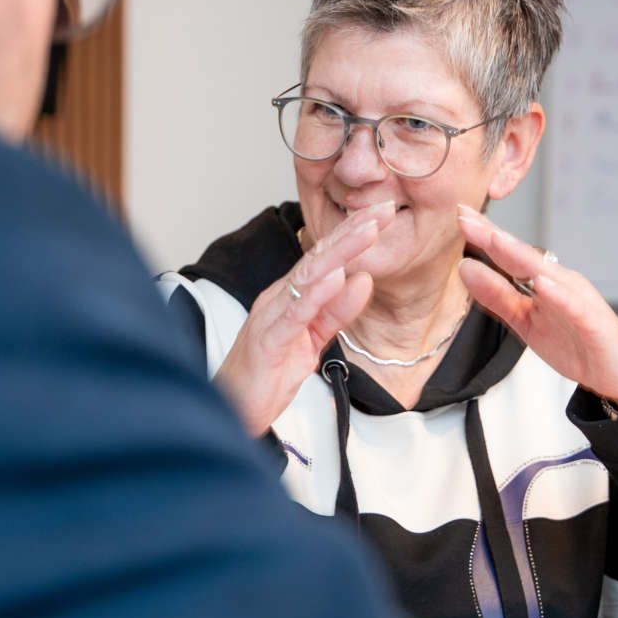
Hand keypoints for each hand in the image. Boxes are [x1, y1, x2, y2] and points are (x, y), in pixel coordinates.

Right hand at [213, 203, 391, 435]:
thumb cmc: (266, 374)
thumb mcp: (313, 341)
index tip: (384, 212)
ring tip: (369, 230)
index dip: (355, 233)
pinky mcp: (268, 340)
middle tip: (384, 207)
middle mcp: (279, 297)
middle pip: (319, 257)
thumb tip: (361, 280)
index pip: (327, 258)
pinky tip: (337, 276)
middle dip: (353, 230)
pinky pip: (294, 313)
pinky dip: (316, 294)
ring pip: (309, 276)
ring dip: (341, 251)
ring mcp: (271, 315)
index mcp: (291, 296)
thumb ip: (336, 312)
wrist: (233, 409)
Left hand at [455, 204, 617, 408]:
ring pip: (546, 274)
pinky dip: (558, 294)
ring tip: (494, 240)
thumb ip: (497, 297)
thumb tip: (465, 269)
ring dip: (520, 256)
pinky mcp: (592, 321)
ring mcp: (577, 299)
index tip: (458, 215)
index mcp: (543, 281)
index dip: (483, 235)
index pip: (508, 254)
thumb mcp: (525, 322)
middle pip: (522, 255)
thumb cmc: (576, 342)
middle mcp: (560, 282)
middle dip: (493, 236)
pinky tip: (542, 284)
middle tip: (465, 215)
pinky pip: (573, 306)